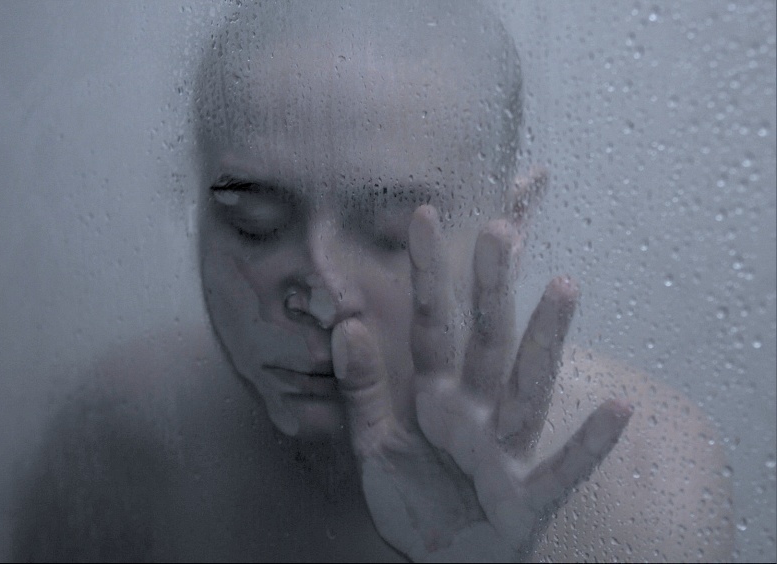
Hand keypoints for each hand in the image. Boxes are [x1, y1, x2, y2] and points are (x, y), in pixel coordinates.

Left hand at [331, 172, 632, 561]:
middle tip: (497, 232)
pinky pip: (560, 468)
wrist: (441, 561)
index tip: (422, 217)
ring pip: (527, 387)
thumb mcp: (372, 442)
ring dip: (545, 341)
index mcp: (437, 396)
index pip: (432, 326)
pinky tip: (619, 409)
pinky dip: (588, 443)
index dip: (426, 276)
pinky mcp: (526, 495)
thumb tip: (346, 324)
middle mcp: (476, 411)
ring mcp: (505, 449)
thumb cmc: (414, 499)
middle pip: (486, 341)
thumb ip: (363, 387)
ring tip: (564, 287)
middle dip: (491, 289)